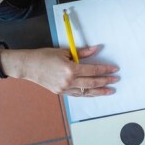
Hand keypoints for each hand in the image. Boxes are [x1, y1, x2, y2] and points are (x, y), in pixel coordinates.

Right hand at [3, 46, 118, 96]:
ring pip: (86, 92)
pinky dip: (87, 94)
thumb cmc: (45, 56)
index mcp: (71, 69)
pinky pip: (78, 94)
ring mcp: (65, 89)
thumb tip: (96, 49)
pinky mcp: (61, 92)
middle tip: (115, 80)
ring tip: (109, 91)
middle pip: (92, 83)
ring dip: (99, 91)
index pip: (93, 70)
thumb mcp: (65, 51)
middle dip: (105, 81)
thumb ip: (82, 52)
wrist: (29, 66)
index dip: (105, 70)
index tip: (114, 70)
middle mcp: (69, 81)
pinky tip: (94, 93)